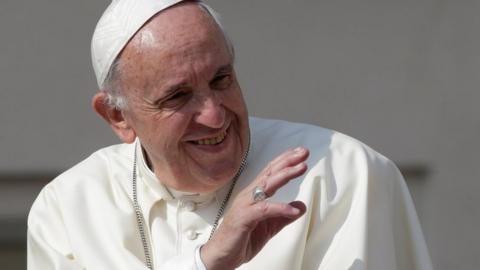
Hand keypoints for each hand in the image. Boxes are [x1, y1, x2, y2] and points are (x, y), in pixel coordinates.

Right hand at [201, 147, 308, 269]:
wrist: (221, 256)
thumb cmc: (240, 239)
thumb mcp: (269, 226)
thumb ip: (284, 216)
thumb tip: (301, 206)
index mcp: (254, 195)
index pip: (271, 172)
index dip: (285, 161)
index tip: (300, 153)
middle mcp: (249, 196)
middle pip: (270, 173)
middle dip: (287, 161)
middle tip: (303, 152)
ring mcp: (245, 205)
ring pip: (266, 185)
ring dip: (285, 175)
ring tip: (301, 168)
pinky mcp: (244, 218)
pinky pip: (264, 210)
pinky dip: (280, 208)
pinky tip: (294, 210)